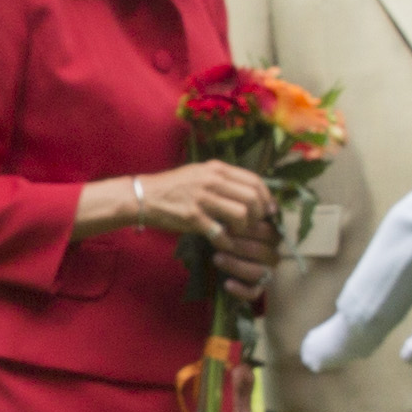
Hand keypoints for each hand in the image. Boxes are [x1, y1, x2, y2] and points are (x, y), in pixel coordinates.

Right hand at [87, 159, 276, 293]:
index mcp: (217, 169)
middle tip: (253, 225)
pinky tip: (222, 243)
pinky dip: (226, 241)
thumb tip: (249, 192)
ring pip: (241, 215)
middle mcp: (212, 181)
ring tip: (236, 233)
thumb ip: (223, 179)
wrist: (143, 196)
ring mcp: (202, 199)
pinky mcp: (193, 217)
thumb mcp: (199, 173)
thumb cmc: (173, 187)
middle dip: (259, 215)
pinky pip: (220, 232)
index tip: (268, 210)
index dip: (266, 198)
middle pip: (252, 198)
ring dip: (244, 229)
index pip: (255, 181)